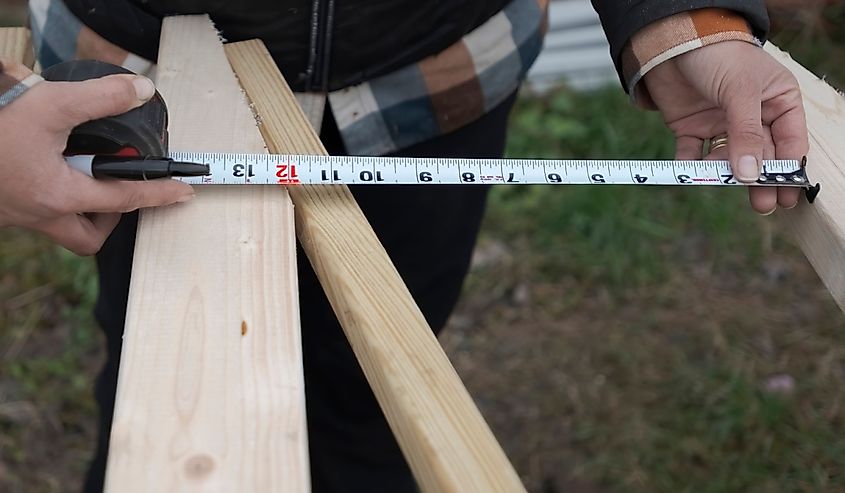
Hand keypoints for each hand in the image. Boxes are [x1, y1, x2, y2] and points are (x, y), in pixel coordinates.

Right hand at [0, 68, 193, 254]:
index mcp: (60, 196)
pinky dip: (54, 196)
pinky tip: (48, 165)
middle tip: (120, 187)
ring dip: (82, 210)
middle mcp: (41, 215)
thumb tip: (141, 92)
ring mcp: (19, 216)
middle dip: (112, 218)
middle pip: (89, 236)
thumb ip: (99, 99)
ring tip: (86, 175)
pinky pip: (39, 213)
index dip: (159, 193)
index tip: (184, 192)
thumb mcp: (50, 105)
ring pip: (62, 229)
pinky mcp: (4, 207)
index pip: (126, 199)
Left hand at [643, 41, 807, 213]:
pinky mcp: (692, 129)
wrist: (672, 42)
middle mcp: (752, 116)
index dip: (788, 167)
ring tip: (724, 184)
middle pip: (761, 155)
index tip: (785, 192)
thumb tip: (751, 173)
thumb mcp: (740, 92)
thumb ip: (746, 134)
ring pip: (728, 159)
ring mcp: (721, 124)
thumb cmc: (718, 55)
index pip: (790, 141)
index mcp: (777, 101)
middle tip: (763, 206)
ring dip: (726, 174)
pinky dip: (692, 165)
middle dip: (760, 179)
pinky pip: (694, 154)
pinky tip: (690, 172)